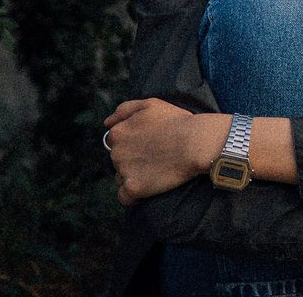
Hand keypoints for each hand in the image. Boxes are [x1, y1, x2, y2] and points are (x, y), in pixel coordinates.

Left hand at [102, 98, 227, 205]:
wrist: (196, 142)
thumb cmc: (177, 121)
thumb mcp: (150, 104)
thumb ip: (124, 110)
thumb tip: (106, 123)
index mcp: (118, 132)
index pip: (117, 143)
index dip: (135, 144)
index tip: (152, 145)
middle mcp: (116, 152)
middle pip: (119, 161)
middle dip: (135, 160)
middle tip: (158, 158)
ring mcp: (123, 170)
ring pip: (122, 178)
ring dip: (136, 177)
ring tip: (158, 171)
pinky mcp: (133, 188)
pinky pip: (125, 198)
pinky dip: (135, 196)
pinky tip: (151, 189)